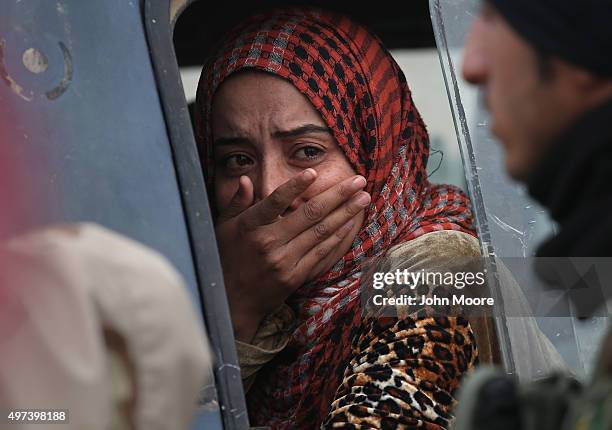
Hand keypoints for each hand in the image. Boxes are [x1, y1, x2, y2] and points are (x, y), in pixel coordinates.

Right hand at [215, 169, 369, 341]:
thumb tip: (248, 178)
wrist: (231, 302)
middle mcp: (269, 242)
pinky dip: (337, 237)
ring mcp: (284, 261)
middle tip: (358, 180)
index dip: (295, 186)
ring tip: (363, 198)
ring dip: (345, 213)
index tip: (313, 172)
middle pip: (310, 214)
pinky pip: (321, 253)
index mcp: (250, 226)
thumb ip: (237, 201)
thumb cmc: (226, 257)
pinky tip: (350, 224)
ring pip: (321, 232)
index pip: (276, 200)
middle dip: (338, 195)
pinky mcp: (295, 276)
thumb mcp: (223, 226)